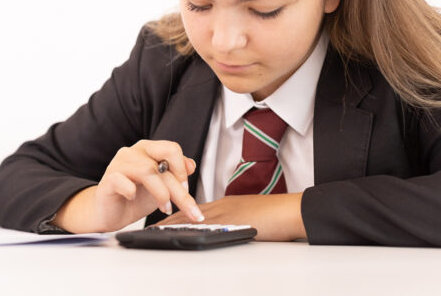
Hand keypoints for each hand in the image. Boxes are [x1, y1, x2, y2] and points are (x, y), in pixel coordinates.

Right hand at [53, 140, 203, 232]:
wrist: (110, 214)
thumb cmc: (135, 198)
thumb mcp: (162, 186)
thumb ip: (176, 174)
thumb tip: (191, 165)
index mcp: (148, 150)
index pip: (172, 149)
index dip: (182, 170)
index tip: (186, 190)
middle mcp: (134, 152)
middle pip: (163, 159)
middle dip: (179, 187)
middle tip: (187, 206)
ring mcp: (119, 164)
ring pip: (147, 170)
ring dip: (161, 193)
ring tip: (165, 208)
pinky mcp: (108, 179)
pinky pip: (122, 181)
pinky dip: (131, 191)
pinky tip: (133, 198)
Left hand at [155, 193, 305, 240]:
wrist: (291, 210)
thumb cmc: (275, 216)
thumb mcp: (249, 218)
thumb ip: (234, 223)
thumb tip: (223, 233)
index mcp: (225, 205)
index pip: (194, 210)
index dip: (176, 216)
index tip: (161, 223)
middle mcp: (221, 206)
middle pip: (188, 212)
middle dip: (168, 220)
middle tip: (150, 229)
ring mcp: (225, 212)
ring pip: (193, 217)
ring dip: (173, 224)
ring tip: (155, 232)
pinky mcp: (231, 220)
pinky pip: (205, 225)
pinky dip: (190, 229)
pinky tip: (178, 235)